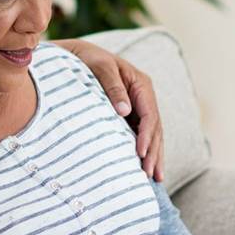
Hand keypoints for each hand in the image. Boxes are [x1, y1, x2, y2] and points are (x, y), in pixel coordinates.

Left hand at [54, 39, 164, 181]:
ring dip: (154, 156)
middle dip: (153, 152)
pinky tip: (145, 168)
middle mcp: (144, 97)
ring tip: (156, 179)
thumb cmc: (88, 60)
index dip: (146, 135)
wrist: (77, 55)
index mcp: (141, 85)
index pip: (149, 115)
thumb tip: (124, 111)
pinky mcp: (129, 116)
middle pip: (154, 129)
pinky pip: (140, 136)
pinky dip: (144, 152)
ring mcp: (138, 108)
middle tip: (150, 175)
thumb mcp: (100, 68)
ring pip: (151, 135)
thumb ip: (113, 87)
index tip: (140, 153)